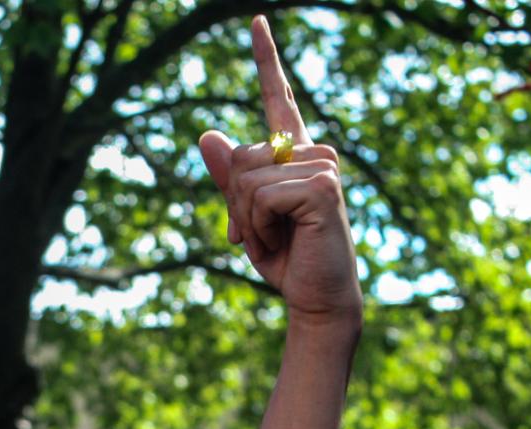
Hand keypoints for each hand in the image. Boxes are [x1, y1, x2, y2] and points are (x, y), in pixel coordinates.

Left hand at [195, 17, 359, 328]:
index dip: (266, 58)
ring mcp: (323, 165)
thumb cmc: (286, 259)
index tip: (255, 21)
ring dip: (246, 220)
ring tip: (275, 240)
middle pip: (240, 156)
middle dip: (233, 203)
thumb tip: (207, 135)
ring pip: (246, 178)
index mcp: (295, 154)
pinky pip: (260, 196)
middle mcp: (313, 151)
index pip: (277, 98)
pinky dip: (258, 226)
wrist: (315, 298)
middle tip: (254, 236)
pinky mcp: (323, 186)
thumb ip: (228, 178)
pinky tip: (283, 241)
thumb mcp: (246, 217)